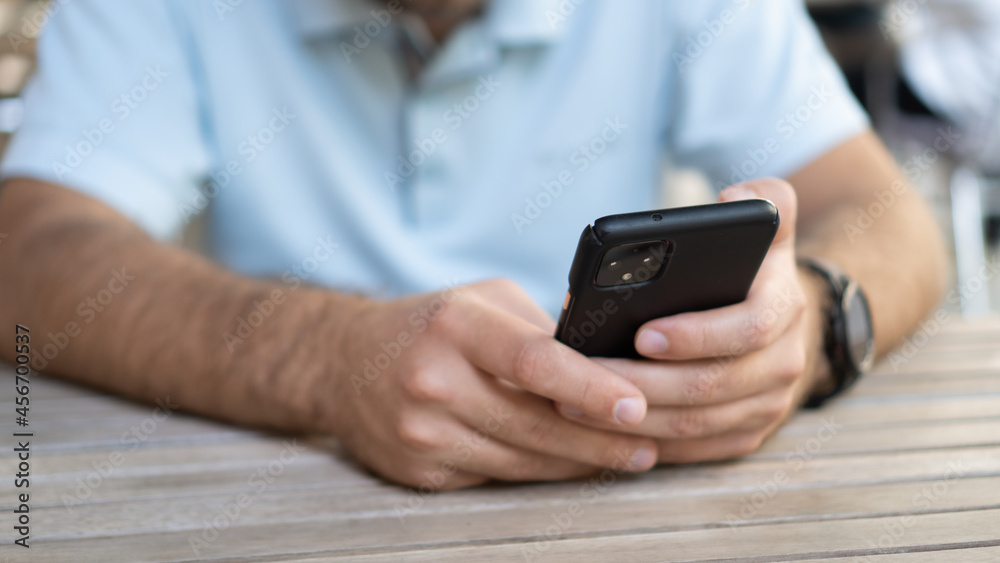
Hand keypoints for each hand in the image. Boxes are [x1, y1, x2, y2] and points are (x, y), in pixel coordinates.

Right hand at [324, 279, 658, 488]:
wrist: (342, 365)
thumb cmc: (429, 325)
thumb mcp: (481, 300)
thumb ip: (540, 326)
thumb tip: (612, 358)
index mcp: (455, 325)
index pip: (533, 361)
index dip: (590, 387)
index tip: (637, 405)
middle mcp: (433, 380)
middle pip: (535, 424)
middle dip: (601, 439)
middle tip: (649, 441)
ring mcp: (422, 433)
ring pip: (522, 461)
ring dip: (579, 462)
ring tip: (627, 456)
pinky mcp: (420, 471)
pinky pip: (497, 479)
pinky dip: (539, 473)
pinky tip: (570, 464)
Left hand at [555, 179, 830, 462]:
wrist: (787, 323)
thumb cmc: (755, 272)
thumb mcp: (768, 230)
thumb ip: (764, 200)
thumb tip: (736, 198)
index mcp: (785, 309)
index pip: (747, 329)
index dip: (696, 335)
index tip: (642, 333)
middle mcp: (785, 363)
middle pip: (709, 386)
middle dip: (643, 383)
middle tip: (584, 375)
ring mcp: (768, 406)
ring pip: (695, 424)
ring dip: (633, 419)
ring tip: (574, 402)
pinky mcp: (745, 434)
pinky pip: (694, 450)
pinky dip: (648, 443)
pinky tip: (602, 430)